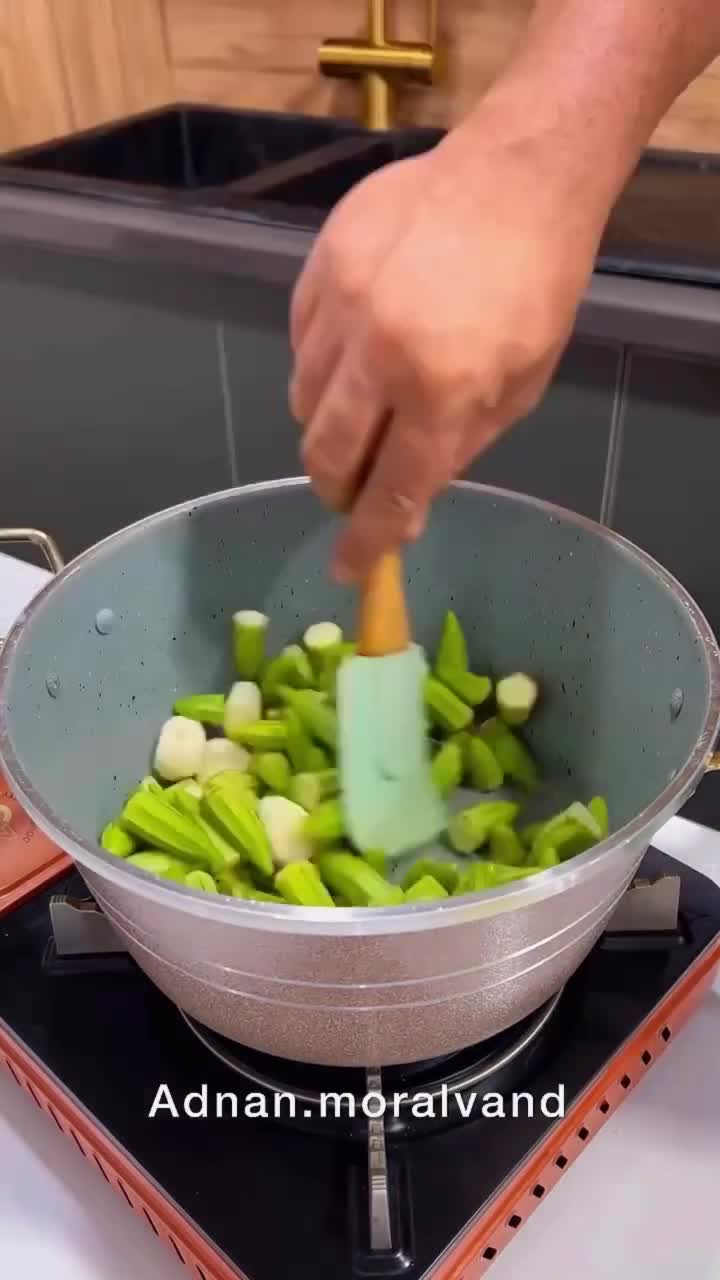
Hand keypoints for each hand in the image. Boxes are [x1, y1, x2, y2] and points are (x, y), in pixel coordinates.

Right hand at [289, 115, 605, 580]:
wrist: (515, 177)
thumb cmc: (535, 286)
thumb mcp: (521, 386)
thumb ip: (459, 449)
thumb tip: (409, 505)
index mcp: (442, 391)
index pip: (389, 493)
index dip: (367, 542)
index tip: (349, 569)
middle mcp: (380, 354)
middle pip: (327, 454)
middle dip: (336, 489)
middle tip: (352, 491)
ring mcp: (342, 306)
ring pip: (302, 402)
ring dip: (327, 427)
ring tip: (360, 413)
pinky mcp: (320, 268)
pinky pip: (299, 345)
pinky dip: (320, 368)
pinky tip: (353, 354)